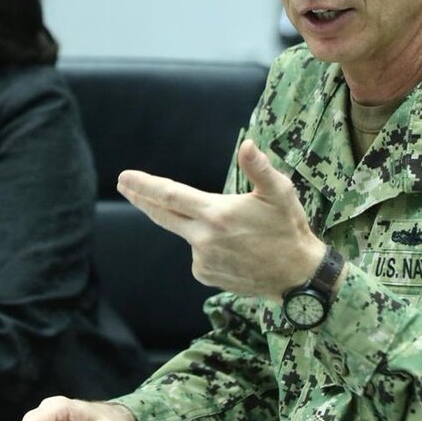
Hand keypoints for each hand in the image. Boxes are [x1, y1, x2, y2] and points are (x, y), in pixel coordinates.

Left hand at [117, 139, 325, 298]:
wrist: (297, 275)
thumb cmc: (289, 228)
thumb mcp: (280, 193)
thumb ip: (259, 168)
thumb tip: (247, 144)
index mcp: (217, 213)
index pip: (170, 195)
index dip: (145, 185)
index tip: (124, 177)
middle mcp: (204, 238)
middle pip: (163, 214)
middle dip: (141, 198)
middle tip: (124, 185)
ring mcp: (203, 259)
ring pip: (189, 234)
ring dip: (199, 226)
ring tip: (238, 232)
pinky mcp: (205, 275)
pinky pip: (199, 254)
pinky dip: (209, 246)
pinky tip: (235, 249)